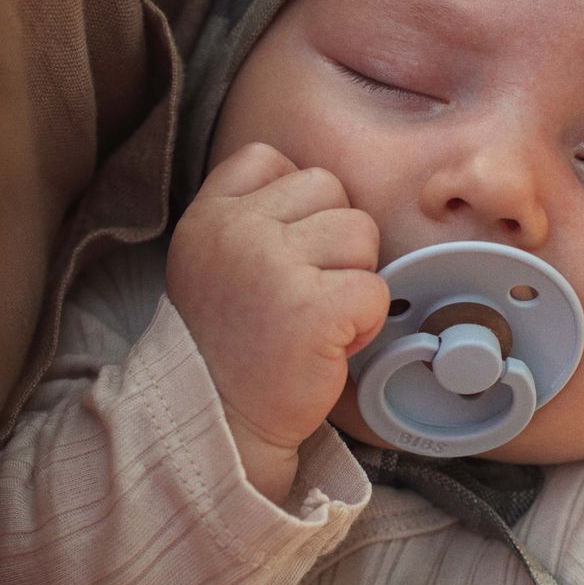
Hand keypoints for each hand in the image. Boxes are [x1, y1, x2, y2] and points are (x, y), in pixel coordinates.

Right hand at [167, 143, 387, 501]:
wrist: (220, 426)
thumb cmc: (231, 344)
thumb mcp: (213, 260)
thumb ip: (251, 214)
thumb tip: (322, 188)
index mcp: (208, 215)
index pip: (271, 158)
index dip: (296, 203)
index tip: (282, 254)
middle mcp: (235, 230)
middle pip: (330, 188)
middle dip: (333, 241)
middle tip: (302, 294)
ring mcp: (272, 265)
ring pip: (361, 232)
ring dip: (353, 279)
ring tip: (315, 319)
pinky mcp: (311, 308)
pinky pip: (375, 287)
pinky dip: (366, 321)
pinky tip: (329, 344)